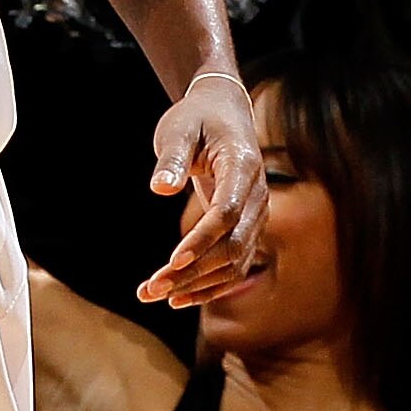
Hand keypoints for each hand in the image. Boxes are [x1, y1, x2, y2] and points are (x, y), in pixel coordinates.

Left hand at [139, 74, 268, 307]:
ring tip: (154, 295)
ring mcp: (256, 216)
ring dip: (197, 284)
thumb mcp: (179, 129)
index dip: (202, 239)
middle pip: (232, 246)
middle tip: (152, 288)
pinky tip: (180, 297)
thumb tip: (160, 189)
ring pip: (234, 262)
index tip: (172, 260)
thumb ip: (172, 158)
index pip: (227, 213)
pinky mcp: (246, 227)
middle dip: (193, 271)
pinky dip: (210, 283)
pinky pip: (234, 264)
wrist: (224, 113)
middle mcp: (257, 197)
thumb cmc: (197, 118)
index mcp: (243, 168)